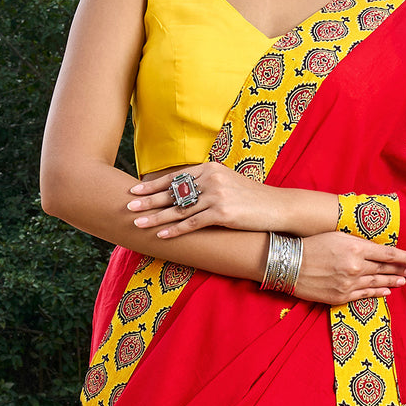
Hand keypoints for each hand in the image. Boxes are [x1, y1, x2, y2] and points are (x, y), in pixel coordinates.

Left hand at [126, 163, 275, 236]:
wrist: (277, 207)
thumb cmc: (252, 198)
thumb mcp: (228, 183)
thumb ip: (207, 183)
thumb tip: (186, 191)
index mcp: (210, 168)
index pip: (176, 176)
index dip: (153, 184)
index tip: (135, 190)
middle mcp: (211, 179)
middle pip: (173, 191)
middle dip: (148, 200)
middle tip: (128, 206)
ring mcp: (217, 196)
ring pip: (179, 209)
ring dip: (156, 217)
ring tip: (138, 223)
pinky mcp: (223, 214)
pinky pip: (193, 223)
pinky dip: (175, 230)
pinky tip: (161, 236)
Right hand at [293, 233, 405, 305]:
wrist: (289, 264)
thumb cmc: (311, 245)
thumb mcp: (337, 236)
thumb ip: (358, 243)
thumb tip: (376, 249)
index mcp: (356, 249)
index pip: (388, 253)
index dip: (405, 257)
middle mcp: (356, 267)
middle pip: (385, 268)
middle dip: (400, 269)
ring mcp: (349, 284)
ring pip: (377, 282)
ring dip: (392, 281)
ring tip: (403, 280)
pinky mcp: (341, 296)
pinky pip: (365, 295)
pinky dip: (378, 292)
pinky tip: (386, 291)